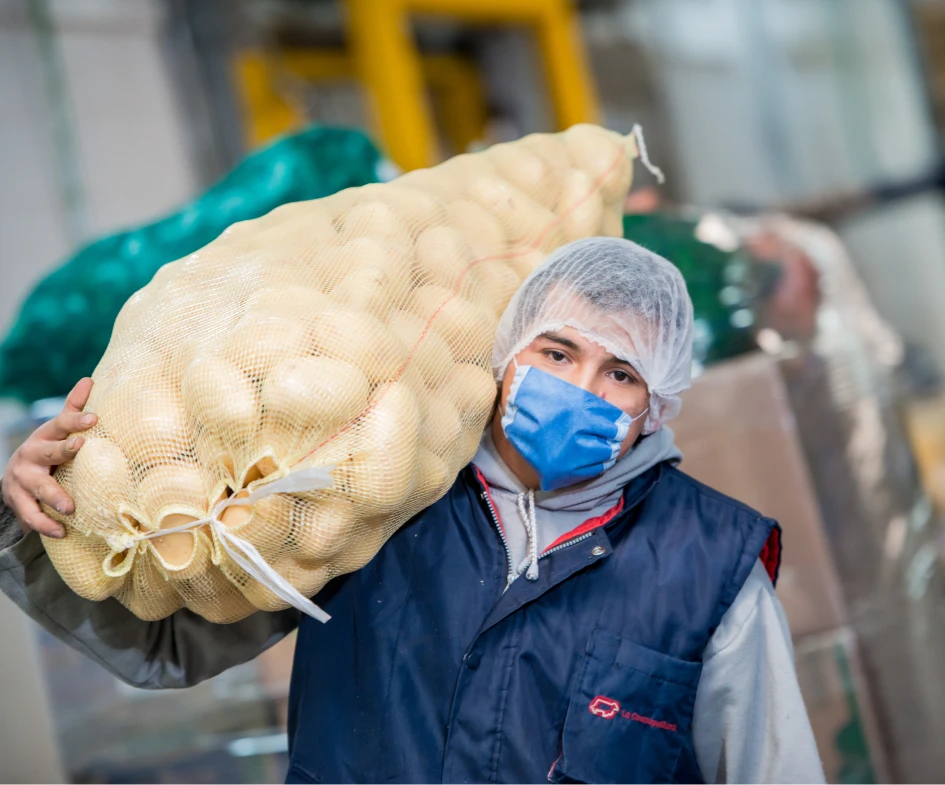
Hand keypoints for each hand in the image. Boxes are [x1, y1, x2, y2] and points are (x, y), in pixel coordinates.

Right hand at [1, 378, 96, 537]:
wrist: (15, 478)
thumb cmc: (48, 450)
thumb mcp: (57, 430)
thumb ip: (73, 409)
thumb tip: (89, 379)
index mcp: (45, 435)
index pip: (61, 424)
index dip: (76, 420)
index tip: (94, 418)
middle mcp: (32, 454)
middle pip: (49, 452)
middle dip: (63, 450)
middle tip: (80, 448)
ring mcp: (22, 479)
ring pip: (39, 488)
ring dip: (54, 497)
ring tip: (70, 507)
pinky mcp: (18, 501)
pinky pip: (31, 515)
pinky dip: (45, 524)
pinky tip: (61, 531)